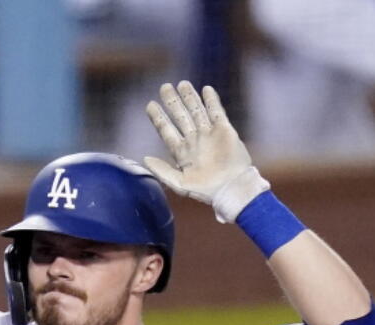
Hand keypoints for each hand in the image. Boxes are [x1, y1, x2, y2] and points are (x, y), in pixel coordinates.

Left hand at [143, 81, 268, 222]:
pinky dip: (211, 101)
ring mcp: (209, 134)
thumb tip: (144, 158)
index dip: (158, 118)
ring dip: (190, 97)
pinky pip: (217, 112)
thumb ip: (161, 170)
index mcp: (182, 152)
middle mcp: (194, 140)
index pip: (166, 130)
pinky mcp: (224, 130)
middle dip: (173, 102)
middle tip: (164, 87)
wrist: (230, 188)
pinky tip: (206, 89)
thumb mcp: (179, 183)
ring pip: (197, 111)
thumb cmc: (205, 190)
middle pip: (181, 116)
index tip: (150, 105)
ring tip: (182, 83)